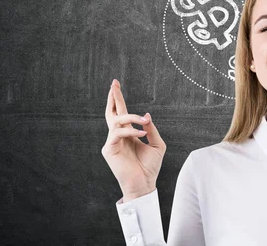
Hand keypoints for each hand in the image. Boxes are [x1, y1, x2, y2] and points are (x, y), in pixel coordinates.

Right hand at [101, 79, 166, 200]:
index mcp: (128, 133)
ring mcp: (112, 142)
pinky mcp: (109, 150)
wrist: (145, 183)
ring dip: (131, 117)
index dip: (118, 99)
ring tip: (143, 121)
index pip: (121, 112)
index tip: (116, 85)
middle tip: (114, 83)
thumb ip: (151, 129)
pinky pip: (118, 134)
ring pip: (117, 121)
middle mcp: (118, 136)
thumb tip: (146, 115)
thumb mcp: (157, 144)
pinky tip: (140, 134)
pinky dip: (130, 131)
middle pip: (112, 112)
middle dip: (113, 97)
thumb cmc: (150, 166)